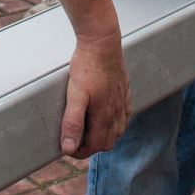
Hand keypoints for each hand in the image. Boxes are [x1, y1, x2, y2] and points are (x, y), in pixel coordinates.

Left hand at [59, 31, 129, 157]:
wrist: (102, 42)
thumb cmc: (87, 66)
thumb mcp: (75, 95)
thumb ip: (72, 122)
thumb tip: (68, 147)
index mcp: (105, 116)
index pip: (96, 146)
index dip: (81, 152)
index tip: (69, 148)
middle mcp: (117, 112)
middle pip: (108, 141)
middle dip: (92, 146)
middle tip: (76, 141)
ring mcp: (123, 101)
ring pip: (118, 130)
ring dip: (104, 136)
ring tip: (89, 131)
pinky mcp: (125, 91)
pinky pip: (125, 116)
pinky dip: (117, 124)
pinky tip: (108, 118)